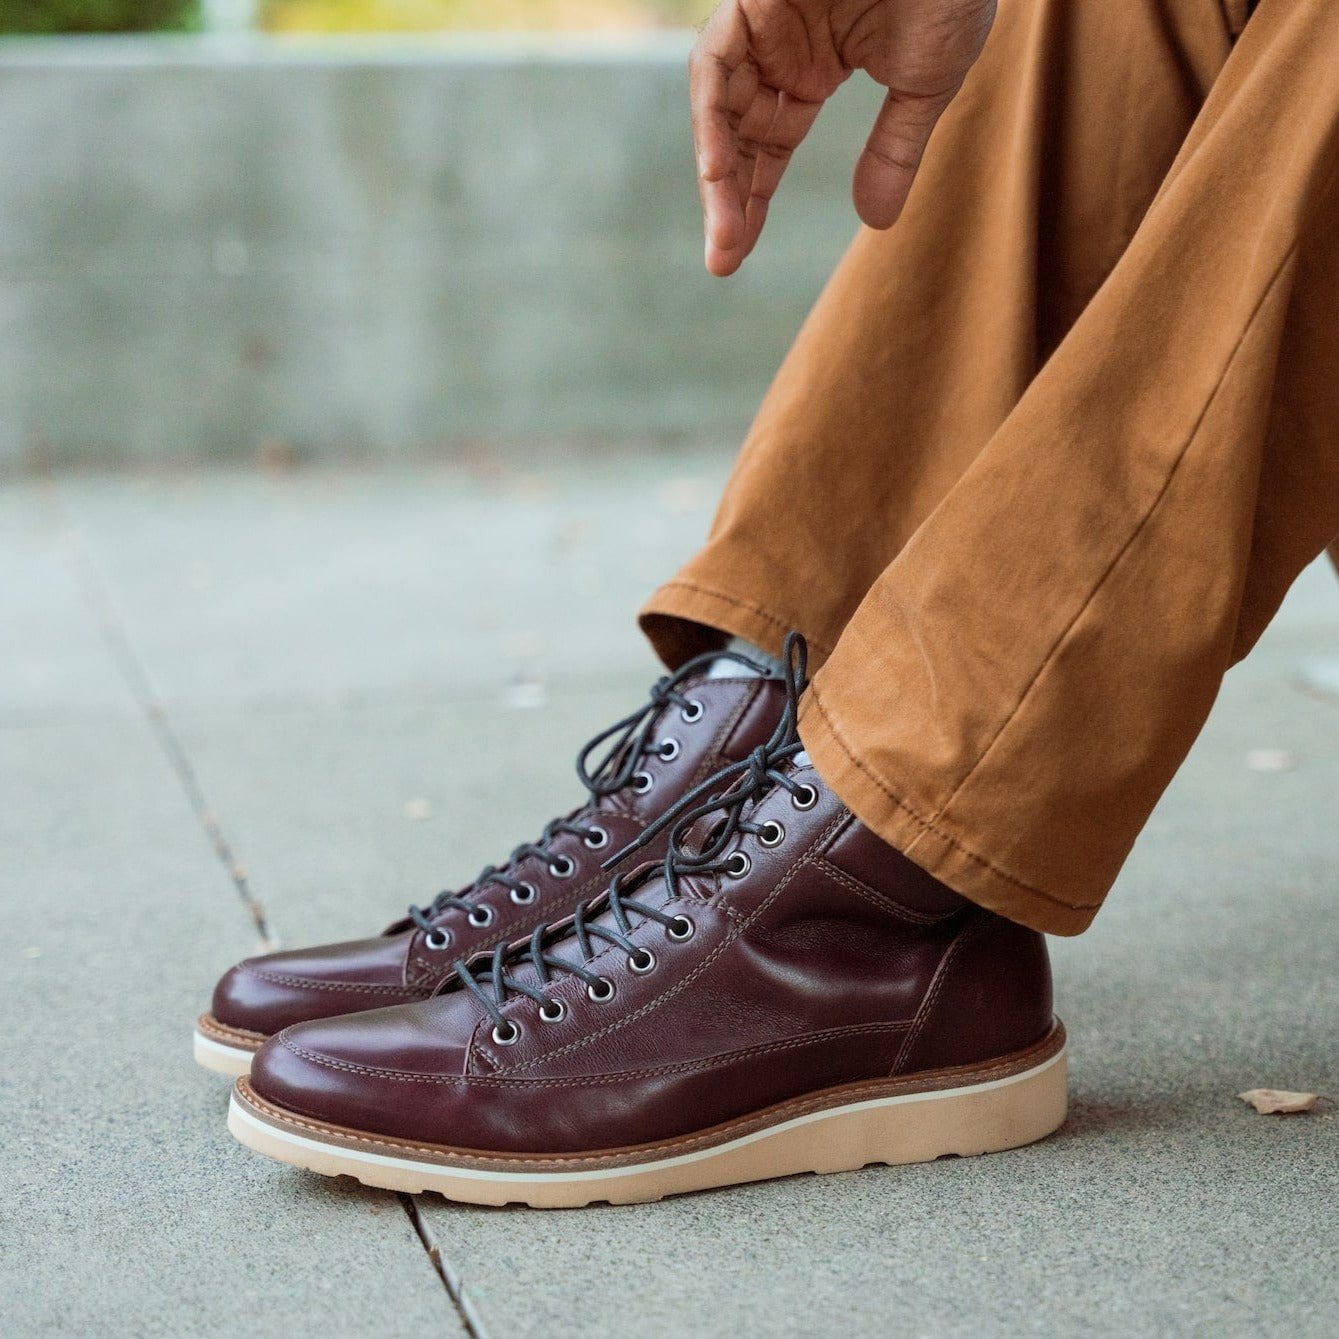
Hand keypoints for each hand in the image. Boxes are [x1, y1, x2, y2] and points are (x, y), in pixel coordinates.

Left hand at [689, 0, 996, 275]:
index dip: (752, 198)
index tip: (736, 256)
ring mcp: (762, 18)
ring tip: (725, 240)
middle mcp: (778, 45)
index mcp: (812, 63)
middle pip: (736, 133)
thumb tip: (876, 224)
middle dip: (729, 200)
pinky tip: (719, 175)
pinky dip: (713, 119)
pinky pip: (715, 65)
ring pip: (718, 106)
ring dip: (718, 175)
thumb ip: (895, 150)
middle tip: (724, 263)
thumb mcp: (927, 83)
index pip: (768, 143)